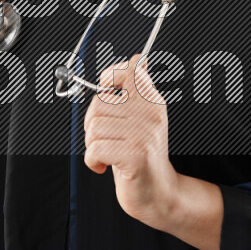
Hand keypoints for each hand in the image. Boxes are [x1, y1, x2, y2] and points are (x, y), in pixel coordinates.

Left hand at [83, 55, 178, 226]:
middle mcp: (152, 114)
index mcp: (152, 101)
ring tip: (108, 153)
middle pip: (99, 102)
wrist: (158, 192)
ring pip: (94, 127)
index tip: (107, 94)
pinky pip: (95, 148)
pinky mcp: (136, 156)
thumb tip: (135, 59)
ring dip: (92, 145)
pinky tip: (105, 166)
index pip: (128, 70)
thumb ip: (134, 91)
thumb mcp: (141, 118)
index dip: (109, 78)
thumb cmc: (141, 155)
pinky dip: (92, 161)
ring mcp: (145, 134)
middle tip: (105, 138)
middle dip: (92, 124)